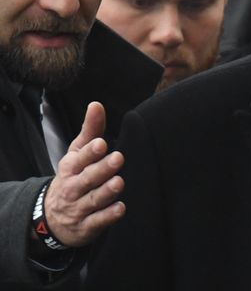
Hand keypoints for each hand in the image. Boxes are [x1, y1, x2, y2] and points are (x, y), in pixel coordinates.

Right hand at [43, 102, 125, 246]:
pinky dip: (107, 216)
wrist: (51, 217)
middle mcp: (73, 187)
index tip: (102, 143)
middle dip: (101, 169)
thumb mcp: (76, 154)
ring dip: (106, 192)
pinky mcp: (86, 226)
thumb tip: (96, 104)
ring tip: (119, 182)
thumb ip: (90, 130)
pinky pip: (97, 221)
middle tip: (117, 158)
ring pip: (93, 200)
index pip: (79, 159)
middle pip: (87, 179)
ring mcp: (78, 208)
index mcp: (71, 168)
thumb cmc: (72, 177)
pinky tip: (120, 208)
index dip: (90, 152)